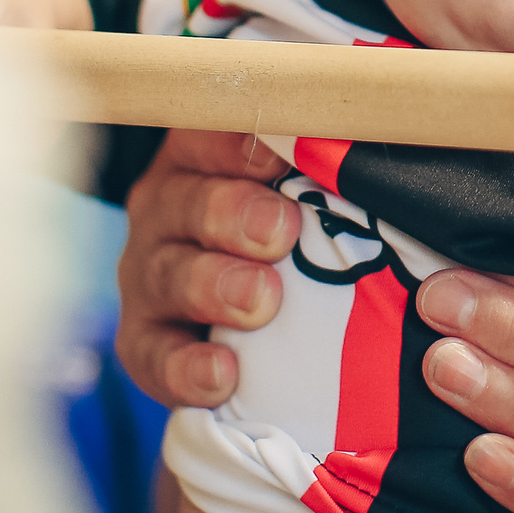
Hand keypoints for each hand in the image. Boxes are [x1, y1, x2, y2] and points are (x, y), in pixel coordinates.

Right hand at [113, 129, 299, 407]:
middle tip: (280, 232)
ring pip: (167, 275)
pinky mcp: (144, 342)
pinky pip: (154, 356)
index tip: (280, 157)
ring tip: (261, 301)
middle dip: (232, 215)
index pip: (214, 137)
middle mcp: (167, 208)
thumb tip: (369, 154)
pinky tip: (223, 374)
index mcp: (203, 155)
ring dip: (214, 287)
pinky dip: (187, 369)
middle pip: (186, 203)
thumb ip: (326, 170)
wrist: (244, 301)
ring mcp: (149, 275)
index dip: (243, 146)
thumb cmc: (292, 228)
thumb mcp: (305, 188)